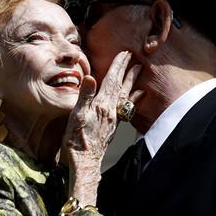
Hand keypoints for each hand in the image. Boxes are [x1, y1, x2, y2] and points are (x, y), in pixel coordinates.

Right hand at [63, 51, 142, 202]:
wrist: (84, 162)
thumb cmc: (77, 141)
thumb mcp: (76, 116)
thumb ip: (85, 96)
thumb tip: (91, 77)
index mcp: (102, 105)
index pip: (111, 80)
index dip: (118, 66)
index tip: (124, 53)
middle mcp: (111, 110)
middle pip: (121, 86)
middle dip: (127, 70)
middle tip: (134, 56)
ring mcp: (114, 119)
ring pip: (125, 95)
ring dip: (131, 81)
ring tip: (139, 70)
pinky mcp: (113, 126)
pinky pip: (126, 107)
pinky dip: (133, 98)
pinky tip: (138, 95)